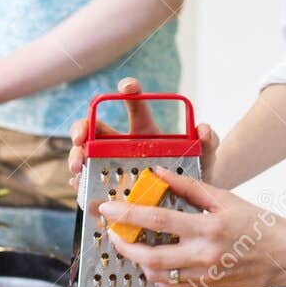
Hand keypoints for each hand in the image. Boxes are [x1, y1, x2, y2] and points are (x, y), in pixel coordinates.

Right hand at [68, 76, 218, 199]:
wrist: (190, 199)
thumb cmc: (194, 169)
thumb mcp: (204, 156)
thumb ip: (209, 141)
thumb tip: (204, 129)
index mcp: (145, 130)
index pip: (135, 104)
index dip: (129, 89)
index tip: (126, 86)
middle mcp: (123, 143)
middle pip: (95, 127)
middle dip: (81, 127)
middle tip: (80, 138)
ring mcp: (112, 164)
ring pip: (85, 153)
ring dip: (76, 156)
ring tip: (77, 167)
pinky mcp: (108, 186)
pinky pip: (89, 182)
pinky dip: (81, 184)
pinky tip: (80, 186)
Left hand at [99, 168, 285, 286]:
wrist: (284, 253)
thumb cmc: (258, 223)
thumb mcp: (225, 198)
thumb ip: (190, 187)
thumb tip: (160, 173)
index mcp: (208, 227)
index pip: (158, 221)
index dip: (129, 215)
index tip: (109, 209)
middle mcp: (203, 254)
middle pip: (151, 256)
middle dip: (124, 246)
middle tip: (113, 234)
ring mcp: (204, 274)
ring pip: (158, 274)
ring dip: (139, 262)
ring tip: (133, 246)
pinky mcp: (207, 285)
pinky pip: (173, 286)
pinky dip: (158, 276)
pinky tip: (156, 264)